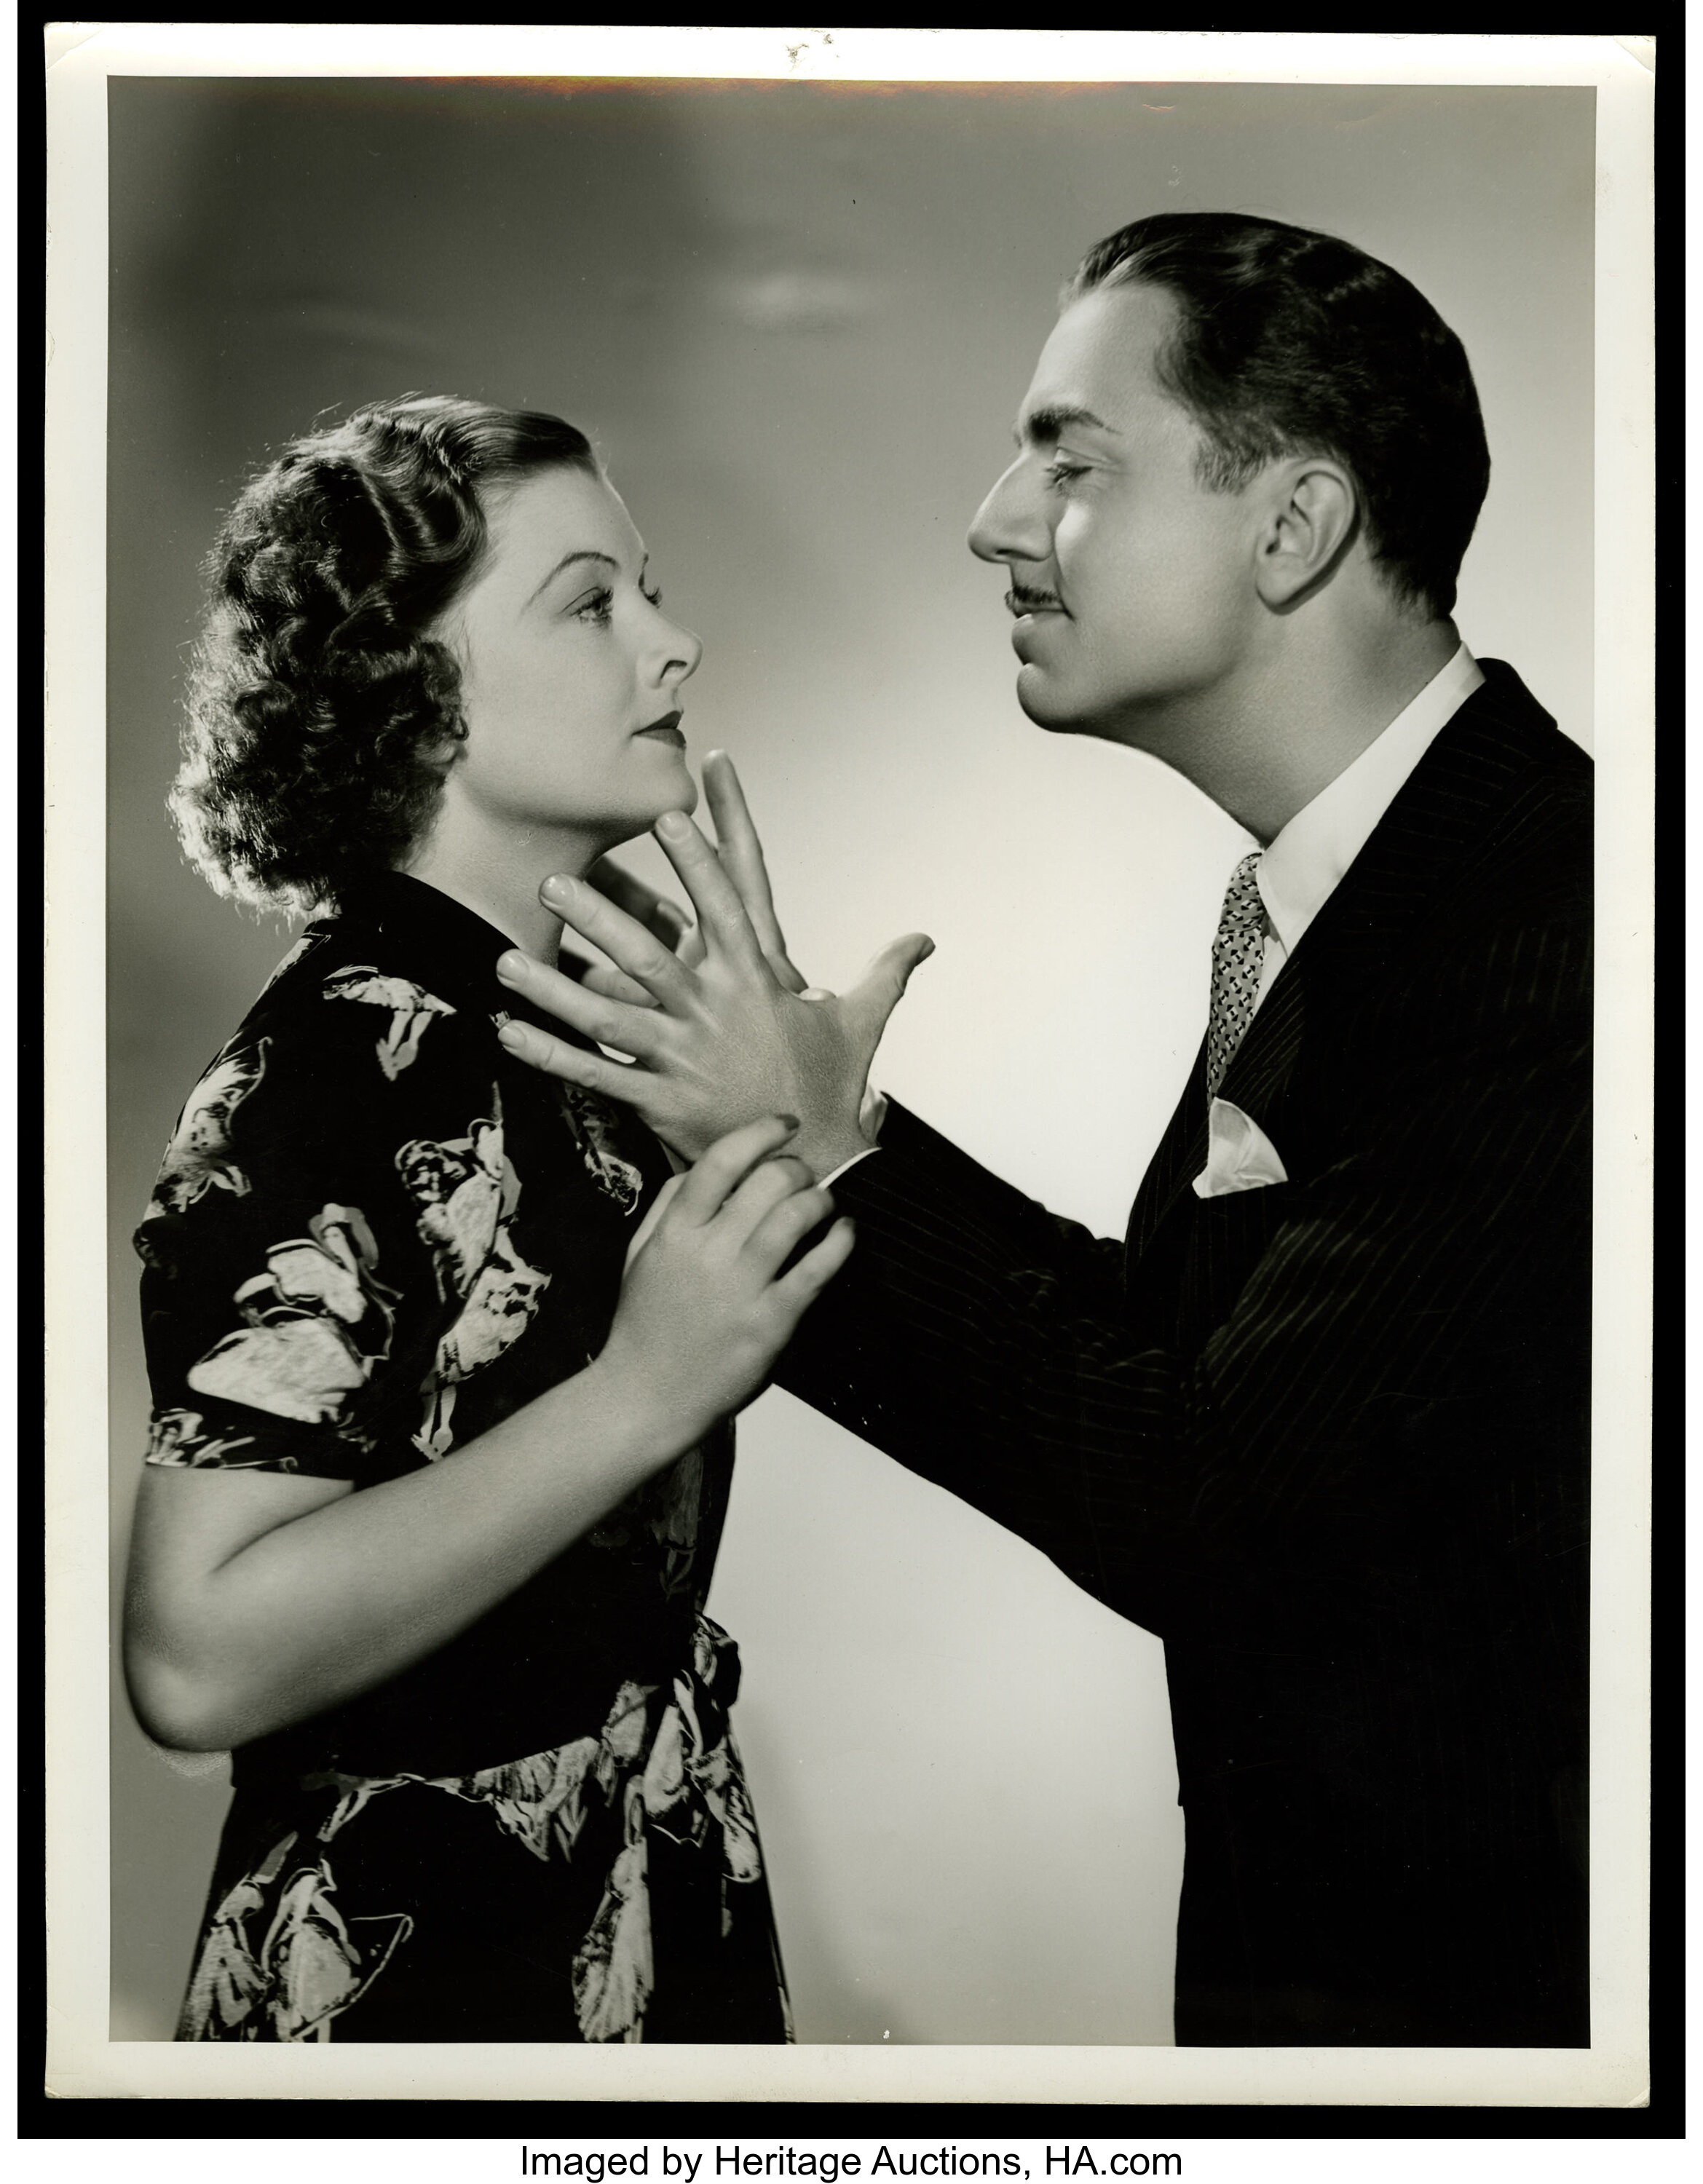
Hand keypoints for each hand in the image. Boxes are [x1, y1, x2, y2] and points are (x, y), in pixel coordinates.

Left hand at [496, 788, 932, 1177]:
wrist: (816, 1168)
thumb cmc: (833, 1091)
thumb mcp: (860, 1024)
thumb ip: (885, 973)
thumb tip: (924, 940)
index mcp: (756, 981)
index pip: (726, 904)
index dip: (701, 855)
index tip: (673, 811)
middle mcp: (715, 1012)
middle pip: (649, 955)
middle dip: (601, 918)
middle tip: (555, 883)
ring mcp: (684, 1057)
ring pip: (609, 1014)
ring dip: (554, 988)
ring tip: (505, 959)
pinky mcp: (662, 1100)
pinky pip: (596, 1074)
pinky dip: (551, 1055)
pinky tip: (509, 1033)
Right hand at [594, 1114, 853, 1443]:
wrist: (647, 1397)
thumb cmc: (645, 1324)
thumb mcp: (640, 1255)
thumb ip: (668, 1205)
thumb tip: (702, 1166)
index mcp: (675, 1232)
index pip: (721, 1161)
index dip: (760, 1132)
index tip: (785, 1124)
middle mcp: (709, 1253)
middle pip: (768, 1181)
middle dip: (796, 1168)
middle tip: (803, 1176)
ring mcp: (742, 1288)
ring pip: (797, 1216)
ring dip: (821, 1199)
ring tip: (825, 1202)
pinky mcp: (772, 1322)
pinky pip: (818, 1267)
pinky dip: (840, 1241)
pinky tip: (845, 1233)